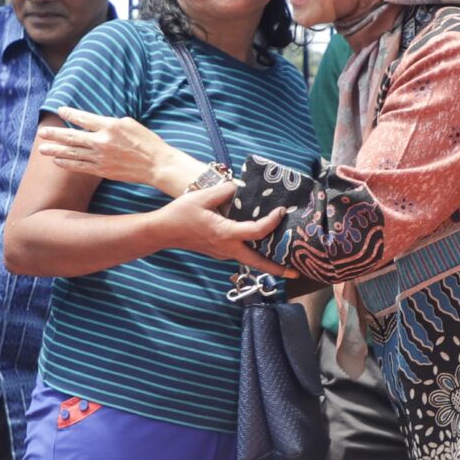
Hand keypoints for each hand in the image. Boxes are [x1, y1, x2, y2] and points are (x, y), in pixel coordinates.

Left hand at [36, 108, 200, 192]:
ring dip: (56, 150)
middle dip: (55, 134)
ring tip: (42, 149)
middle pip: (72, 137)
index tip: (60, 110)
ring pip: (73, 153)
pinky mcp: (102, 171)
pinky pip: (80, 167)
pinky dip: (68, 163)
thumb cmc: (147, 142)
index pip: (84, 118)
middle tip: (41, 133)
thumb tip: (95, 124)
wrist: (156, 164)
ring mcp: (101, 157)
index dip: (70, 114)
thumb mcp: (130, 124)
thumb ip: (110, 123)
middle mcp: (102, 141)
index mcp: (110, 125)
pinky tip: (57, 161)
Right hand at [152, 182, 284, 267]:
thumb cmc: (181, 214)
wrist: (163, 231)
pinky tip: (261, 243)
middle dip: (278, 269)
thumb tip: (241, 187)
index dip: (272, 222)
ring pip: (250, 259)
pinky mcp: (219, 252)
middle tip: (296, 272)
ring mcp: (223, 253)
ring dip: (267, 261)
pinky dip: (254, 251)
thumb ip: (225, 190)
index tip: (281, 212)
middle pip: (258, 263)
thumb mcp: (203, 196)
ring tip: (285, 257)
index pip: (256, 232)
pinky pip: (241, 253)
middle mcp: (227, 248)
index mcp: (226, 234)